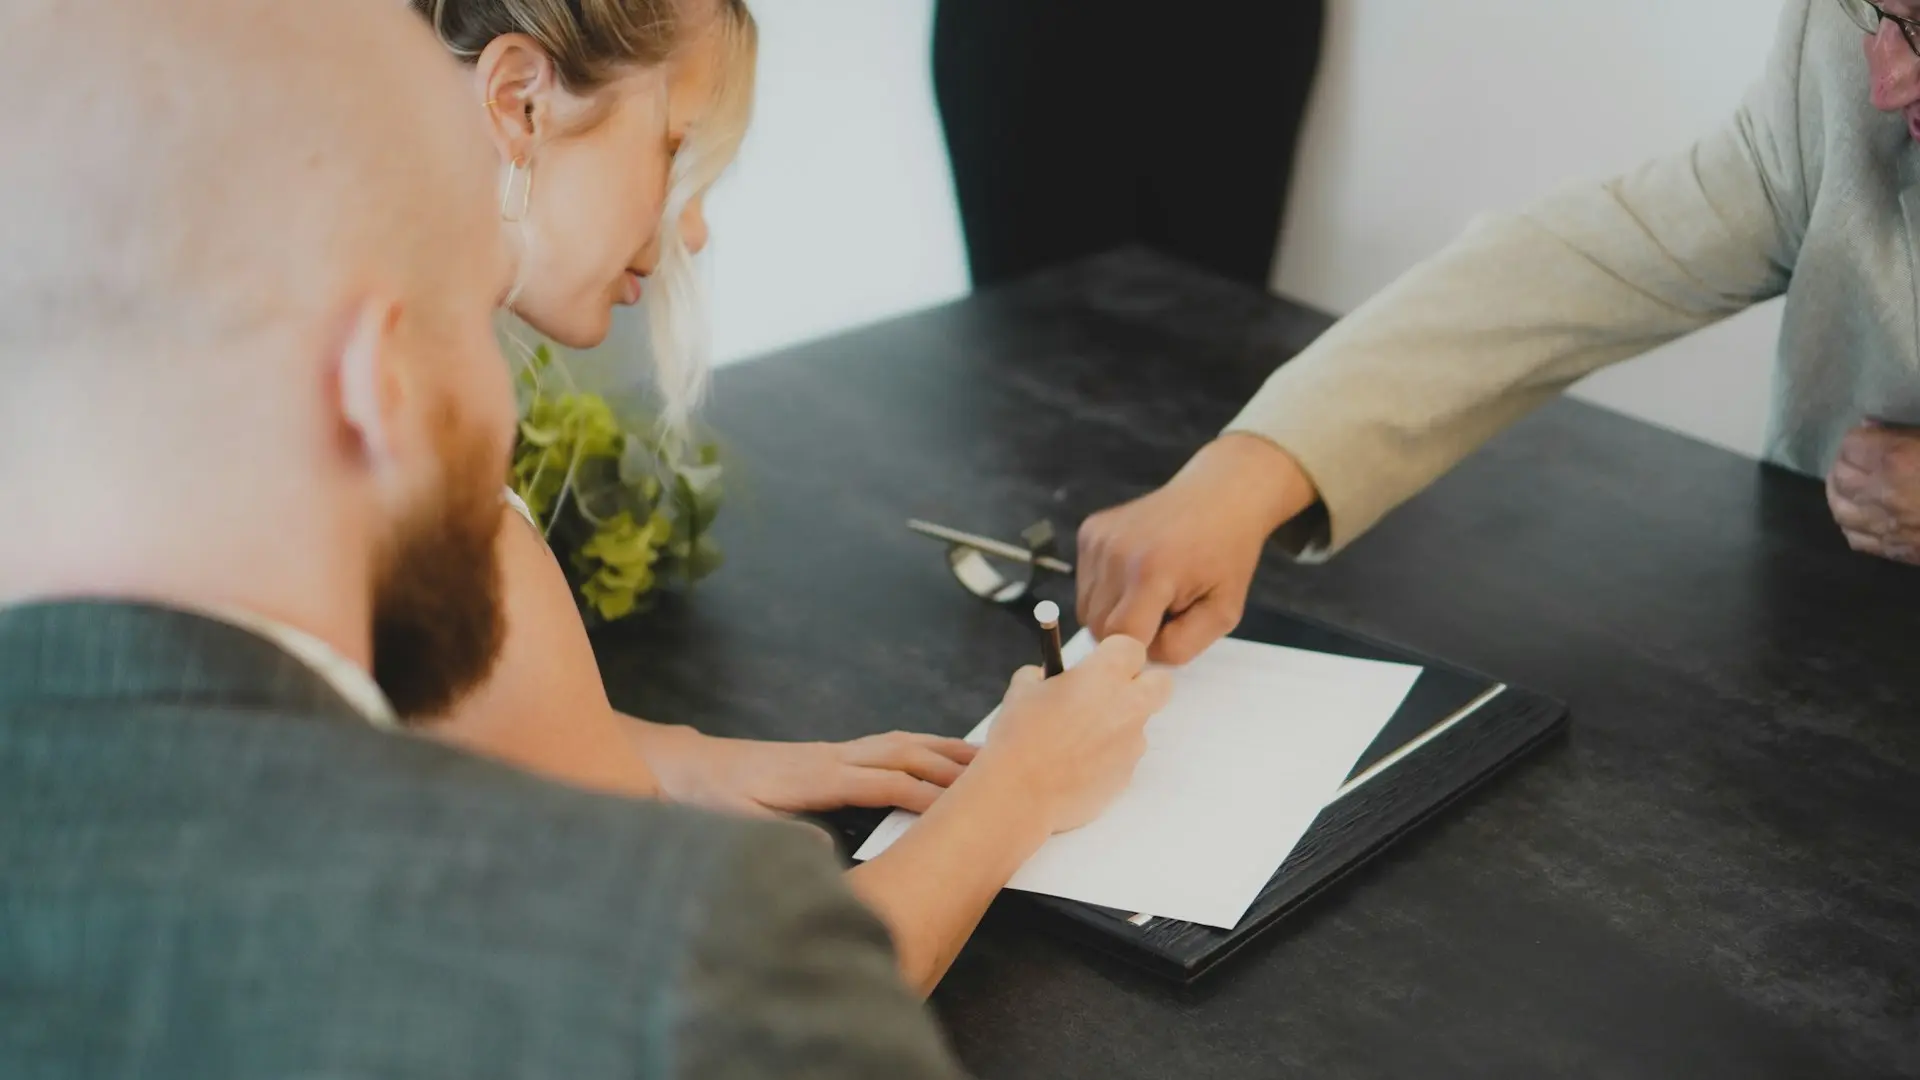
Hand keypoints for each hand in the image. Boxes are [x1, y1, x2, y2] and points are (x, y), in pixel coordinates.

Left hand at [636, 725, 978, 816]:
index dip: (925, 793)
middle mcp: (832, 756)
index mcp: (816, 776)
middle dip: (950, 764)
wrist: (692, 767)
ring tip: (986, 757)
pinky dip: (922, 745)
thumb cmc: (714, 797)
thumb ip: (779, 836)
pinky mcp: (833, 754)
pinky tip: (939, 753)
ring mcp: (835, 751)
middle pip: (903, 752)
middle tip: (997, 774)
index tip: (961, 805)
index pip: (884, 781)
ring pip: (900, 742)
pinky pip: (888, 745)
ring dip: (943, 748)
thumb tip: (822, 851)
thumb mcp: (738, 824)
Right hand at [970, 635, 1172, 833]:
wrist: (1020, 795)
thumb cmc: (1019, 737)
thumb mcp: (1021, 690)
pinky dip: (1107, 758)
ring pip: (1139, 724)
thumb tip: (1048, 679)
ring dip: (1118, 725)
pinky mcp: (1127, 775)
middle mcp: (1128, 706)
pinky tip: (1075, 766)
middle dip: (1142, 684)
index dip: (1114, 655)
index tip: (1096, 664)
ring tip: (1076, 741)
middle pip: (1161, 683)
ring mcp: (1132, 744)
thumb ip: (1043, 676)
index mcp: (1104, 675)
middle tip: (1108, 694)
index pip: (1132, 648)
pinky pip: (1124, 757)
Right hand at [1077, 434, 1316, 663]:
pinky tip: (1137, 572)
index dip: (1141, 650)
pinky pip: (1085, 583)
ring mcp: (1098, 538)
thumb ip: (1182, 646)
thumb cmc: (1225, 555)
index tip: (1165, 637)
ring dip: (1114, 612)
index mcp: (1152, 573)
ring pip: (1086, 609)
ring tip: (1151, 592)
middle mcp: (1116, 552)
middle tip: (1163, 613)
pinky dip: (1107, 589)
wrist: (1218, 497)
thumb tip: (1139, 659)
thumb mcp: (1224, 611)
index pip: (1120, 640)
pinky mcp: (1090, 531)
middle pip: (1098, 627)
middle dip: (1128, 633)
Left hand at [1828, 421, 1919, 565]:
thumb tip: (1871, 426)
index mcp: (1896, 462)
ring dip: (1840, 493)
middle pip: (1840, 476)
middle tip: (1859, 459)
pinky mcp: (1895, 552)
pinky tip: (1861, 516)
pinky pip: (1856, 538)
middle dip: (1846, 463)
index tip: (1870, 434)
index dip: (1860, 437)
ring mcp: (1885, 528)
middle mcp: (1881, 495)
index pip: (1852, 444)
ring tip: (1851, 484)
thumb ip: (1907, 434)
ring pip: (1840, 509)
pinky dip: (1852, 524)